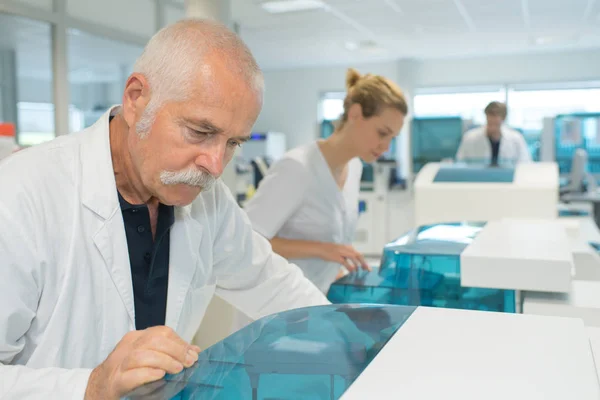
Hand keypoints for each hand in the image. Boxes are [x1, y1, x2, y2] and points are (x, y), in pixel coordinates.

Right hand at [84, 326, 200, 399]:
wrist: (97, 389)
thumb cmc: (126, 373)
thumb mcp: (148, 359)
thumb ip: (168, 352)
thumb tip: (193, 351)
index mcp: (136, 339)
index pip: (161, 332)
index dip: (180, 342)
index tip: (192, 354)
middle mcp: (127, 347)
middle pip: (153, 340)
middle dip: (175, 350)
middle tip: (188, 362)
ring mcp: (119, 364)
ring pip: (142, 355)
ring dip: (164, 361)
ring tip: (177, 370)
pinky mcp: (116, 382)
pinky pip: (131, 375)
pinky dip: (148, 374)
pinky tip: (160, 376)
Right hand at [318, 243, 370, 272]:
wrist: (320, 248)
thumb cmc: (329, 250)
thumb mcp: (340, 251)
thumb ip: (347, 256)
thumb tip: (353, 263)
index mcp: (348, 247)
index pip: (358, 254)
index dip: (364, 260)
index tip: (367, 267)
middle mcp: (346, 249)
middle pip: (358, 255)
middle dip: (364, 263)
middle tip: (368, 269)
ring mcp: (342, 252)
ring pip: (354, 258)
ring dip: (359, 264)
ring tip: (362, 270)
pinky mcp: (337, 257)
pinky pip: (346, 262)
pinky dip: (350, 267)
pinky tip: (352, 271)